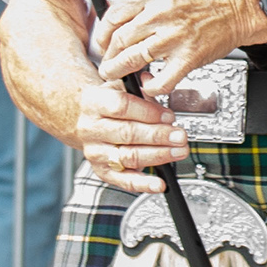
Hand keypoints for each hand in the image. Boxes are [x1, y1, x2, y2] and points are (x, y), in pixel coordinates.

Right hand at [67, 72, 186, 193]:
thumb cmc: (109, 103)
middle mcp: (92, 128)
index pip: (121, 106)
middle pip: (127, 133)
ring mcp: (96, 151)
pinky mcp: (102, 170)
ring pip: (128, 156)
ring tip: (179, 151)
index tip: (169, 115)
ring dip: (158, 156)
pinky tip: (159, 183)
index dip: (148, 112)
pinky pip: (123, 180)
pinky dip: (143, 184)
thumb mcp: (120, 86)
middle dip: (158, 135)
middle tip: (180, 135)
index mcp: (95, 103)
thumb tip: (153, 82)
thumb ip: (140, 87)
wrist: (86, 119)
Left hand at [93, 0, 258, 103]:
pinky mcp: (189, 57)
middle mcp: (161, 13)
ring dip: (118, 71)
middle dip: (107, 54)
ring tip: (114, 74)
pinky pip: (162, 80)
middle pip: (119, 38)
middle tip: (106, 61)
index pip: (115, 14)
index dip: (103, 31)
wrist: (242, 4)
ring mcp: (174, 36)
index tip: (103, 40)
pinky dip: (150, 87)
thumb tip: (122, 10)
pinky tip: (148, 84)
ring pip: (133, 59)